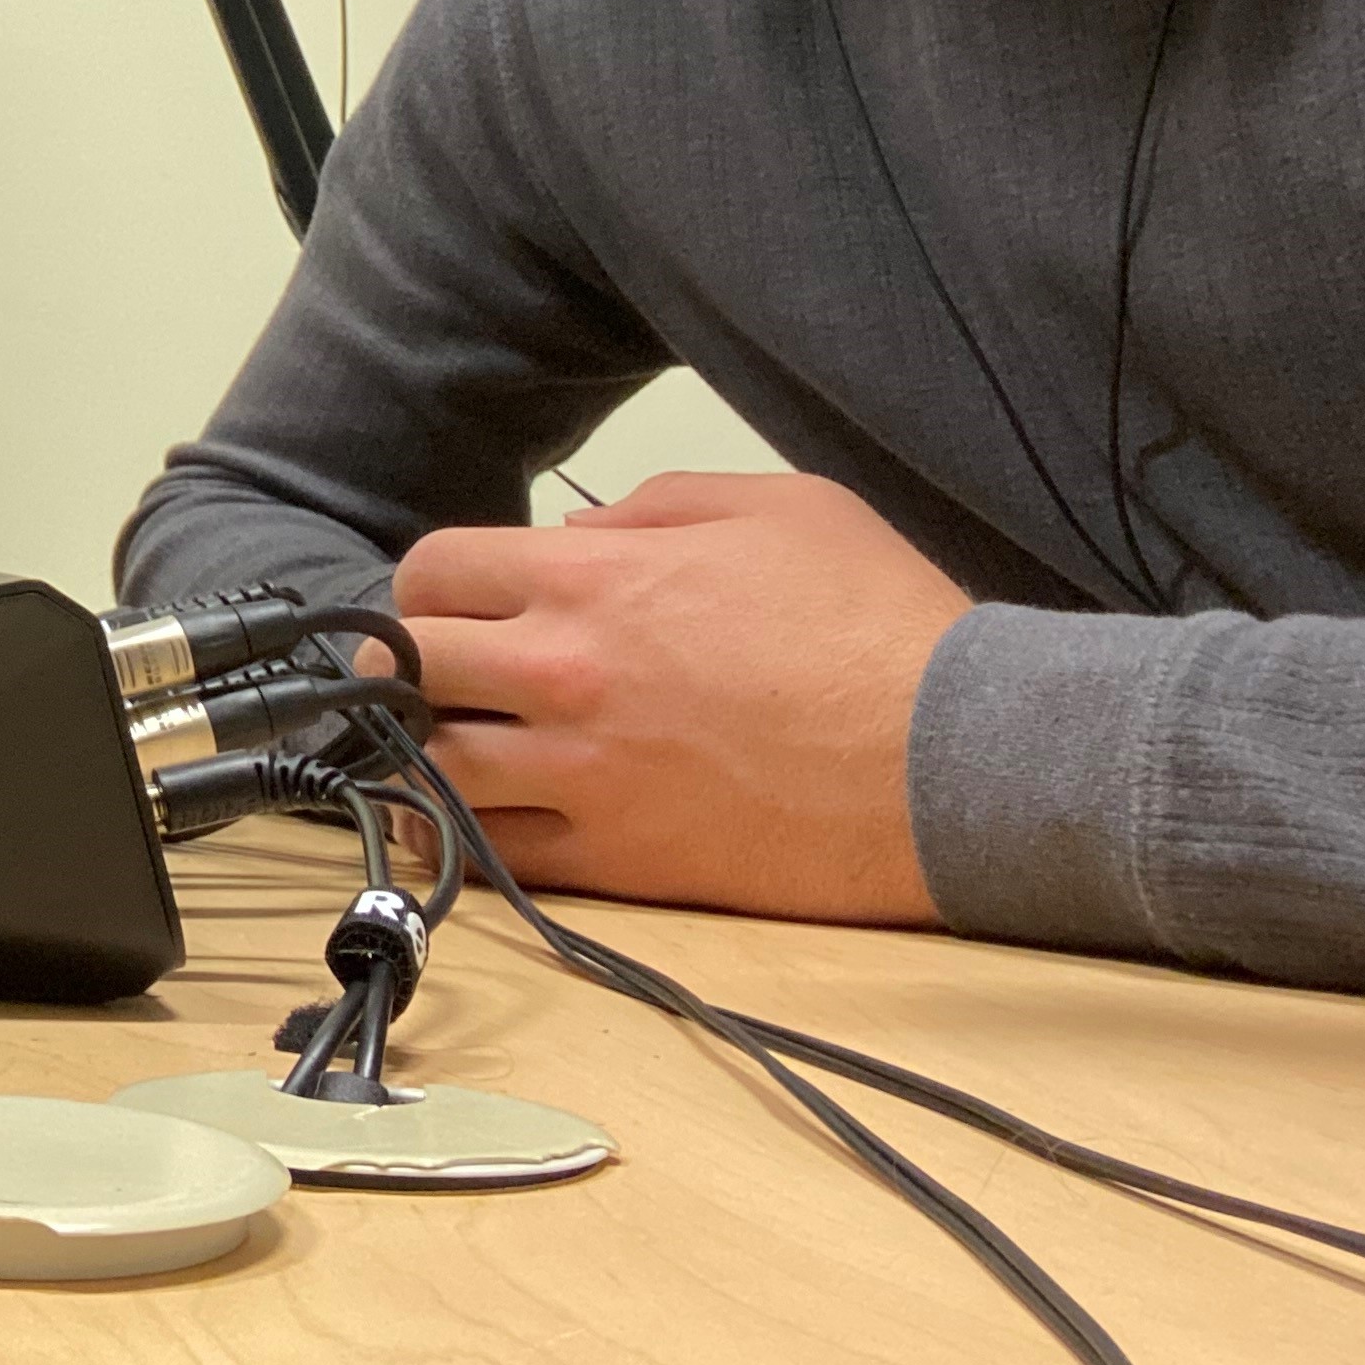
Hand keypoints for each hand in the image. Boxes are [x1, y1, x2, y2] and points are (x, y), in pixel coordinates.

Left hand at [380, 471, 971, 925]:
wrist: (954, 758)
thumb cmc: (877, 622)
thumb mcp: (774, 506)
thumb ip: (656, 504)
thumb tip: (584, 528)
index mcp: (592, 576)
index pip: (432, 572)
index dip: (432, 586)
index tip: (454, 605)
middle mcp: (564, 673)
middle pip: (409, 669)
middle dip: (411, 667)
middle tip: (438, 681)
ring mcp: (584, 774)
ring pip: (431, 771)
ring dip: (430, 758)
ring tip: (455, 754)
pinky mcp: (619, 861)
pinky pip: (494, 857)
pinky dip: (469, 841)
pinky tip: (481, 826)